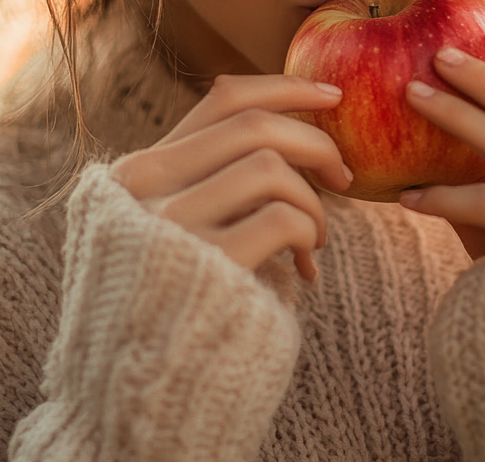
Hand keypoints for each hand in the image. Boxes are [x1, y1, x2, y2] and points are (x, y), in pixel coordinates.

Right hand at [112, 74, 351, 280]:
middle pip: (253, 124)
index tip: (333, 96)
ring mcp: (169, 225)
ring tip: (316, 238)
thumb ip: (211, 180)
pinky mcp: (205, 265)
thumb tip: (291, 126)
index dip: (285, 87)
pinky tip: (306, 266)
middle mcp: (143, 189)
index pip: (222, 100)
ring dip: (313, 200)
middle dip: (314, 141)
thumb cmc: (181, 303)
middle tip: (345, 173)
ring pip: (270, 167)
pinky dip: (309, 232)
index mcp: (139, 172)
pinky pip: (282, 217)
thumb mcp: (178, 228)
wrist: (139, 398)